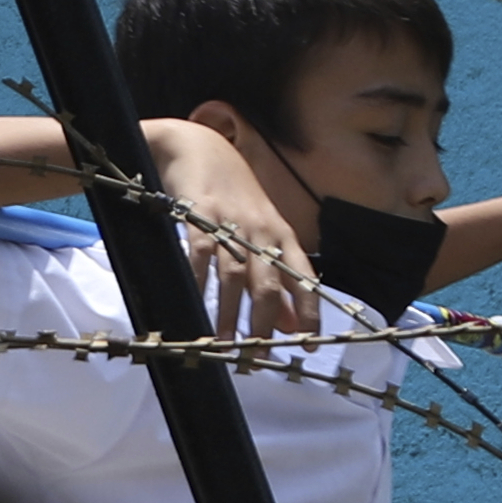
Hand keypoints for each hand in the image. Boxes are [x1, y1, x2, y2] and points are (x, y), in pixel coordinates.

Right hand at [152, 121, 318, 341]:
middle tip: (255, 356)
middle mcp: (261, 229)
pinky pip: (201, 255)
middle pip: (268, 283)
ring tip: (224, 344)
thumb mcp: (261, 232)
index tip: (307, 344)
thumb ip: (276, 278)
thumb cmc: (231, 194)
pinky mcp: (200, 215)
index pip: (303, 278)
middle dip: (263, 324)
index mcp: (281, 234)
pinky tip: (193, 305)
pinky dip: (198, 283)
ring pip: (235, 276)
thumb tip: (288, 324)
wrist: (196, 146)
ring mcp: (231, 221)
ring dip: (229, 313)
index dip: (308, 311)